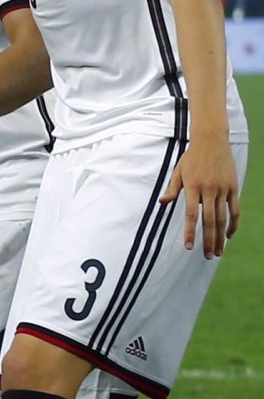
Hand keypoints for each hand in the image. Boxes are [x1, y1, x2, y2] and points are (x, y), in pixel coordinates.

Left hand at [163, 132, 240, 257]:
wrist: (212, 141)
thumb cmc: (191, 158)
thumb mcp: (178, 172)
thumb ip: (172, 188)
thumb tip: (162, 202)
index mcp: (192, 187)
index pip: (192, 215)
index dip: (191, 232)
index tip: (189, 247)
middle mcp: (209, 189)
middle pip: (210, 221)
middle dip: (208, 240)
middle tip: (207, 256)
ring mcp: (223, 189)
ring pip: (223, 218)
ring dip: (221, 236)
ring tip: (218, 251)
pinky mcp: (233, 187)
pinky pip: (235, 209)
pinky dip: (233, 223)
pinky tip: (228, 235)